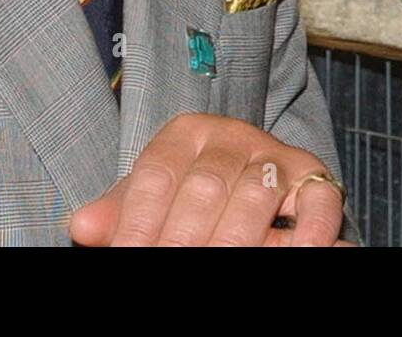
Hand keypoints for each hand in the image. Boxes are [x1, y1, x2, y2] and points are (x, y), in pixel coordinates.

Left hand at [69, 112, 349, 245]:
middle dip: (183, 238)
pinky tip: (294, 252)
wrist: (250, 174)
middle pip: (204, 187)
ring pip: (256, 193)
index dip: (140, 221)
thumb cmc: (192, 192)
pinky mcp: (314, 178)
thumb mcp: (155, 195)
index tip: (129, 255)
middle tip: (167, 268)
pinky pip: (318, 201)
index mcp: (186, 133)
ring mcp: (276, 155)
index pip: (157, 173)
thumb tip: (83, 227)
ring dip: (235, 238)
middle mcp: (233, 136)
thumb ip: (123, 210)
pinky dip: (310, 231)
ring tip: (216, 264)